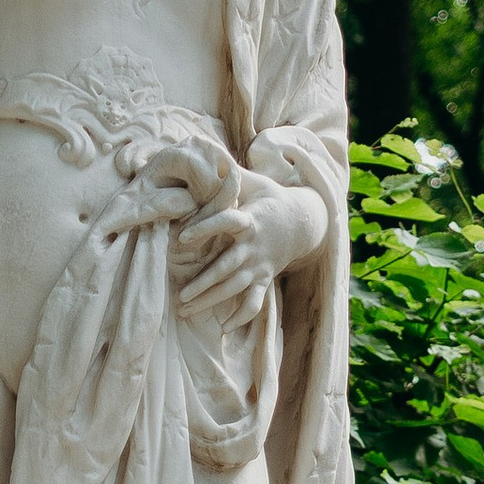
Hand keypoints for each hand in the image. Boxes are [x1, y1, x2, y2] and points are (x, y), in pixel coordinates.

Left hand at [175, 174, 328, 333]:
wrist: (303, 220)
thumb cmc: (269, 197)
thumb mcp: (253, 182)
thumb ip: (229, 175)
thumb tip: (207, 156)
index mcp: (249, 220)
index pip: (226, 222)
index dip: (205, 227)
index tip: (182, 237)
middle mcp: (253, 246)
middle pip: (227, 268)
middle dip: (203, 283)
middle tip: (181, 296)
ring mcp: (260, 265)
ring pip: (235, 288)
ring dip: (211, 301)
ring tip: (185, 311)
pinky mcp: (265, 278)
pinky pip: (255, 302)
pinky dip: (242, 316)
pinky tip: (223, 327)